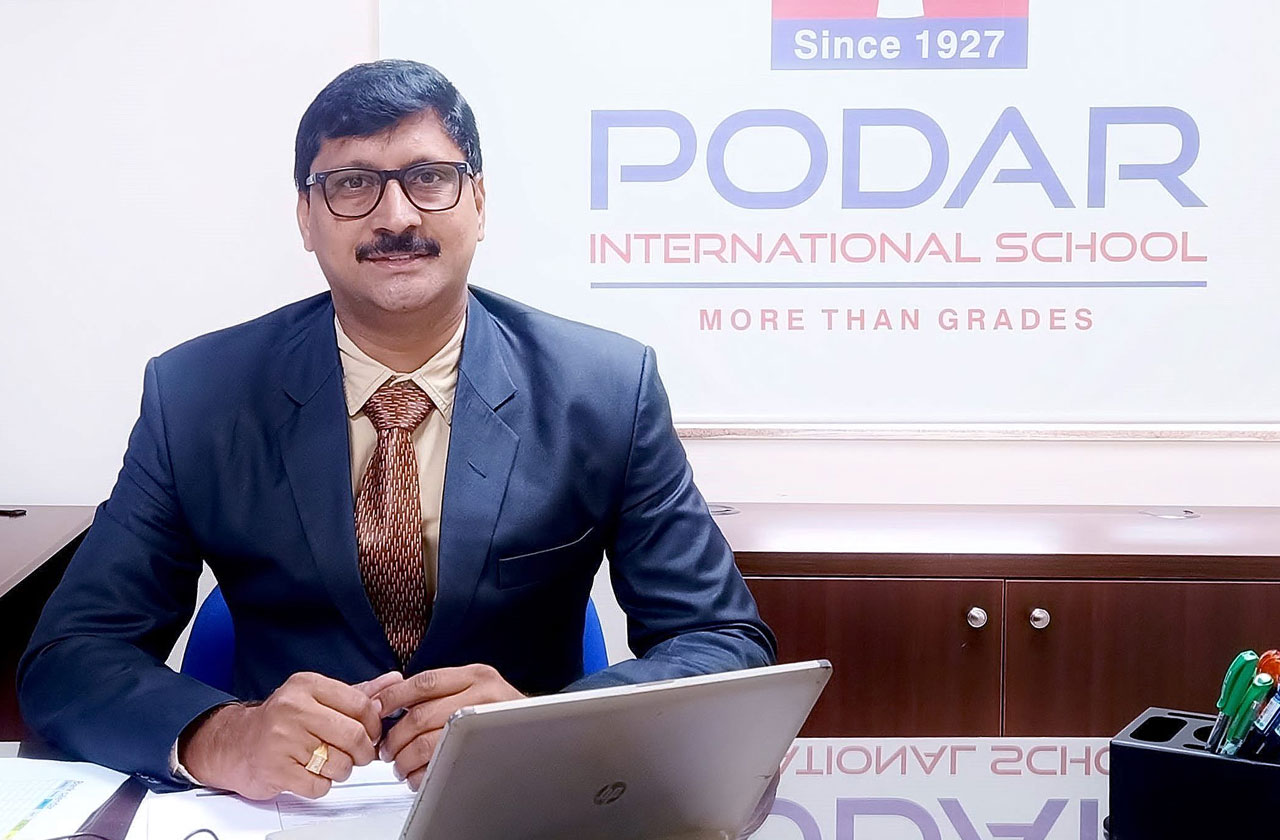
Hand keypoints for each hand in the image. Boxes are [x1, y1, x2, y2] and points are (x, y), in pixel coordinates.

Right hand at [179, 670, 402, 798]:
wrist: (236, 743)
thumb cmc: (281, 720)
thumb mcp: (317, 697)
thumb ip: (358, 692)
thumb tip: (393, 682)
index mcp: (307, 685)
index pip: (362, 705)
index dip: (374, 725)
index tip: (371, 733)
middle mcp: (293, 708)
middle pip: (354, 736)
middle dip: (362, 752)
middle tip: (356, 755)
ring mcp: (282, 739)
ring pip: (339, 764)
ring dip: (340, 770)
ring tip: (326, 762)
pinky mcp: (275, 769)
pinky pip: (319, 786)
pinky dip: (321, 785)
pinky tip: (309, 773)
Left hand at [375, 664, 524, 788]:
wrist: (540, 733)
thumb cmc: (502, 714)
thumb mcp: (477, 689)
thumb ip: (442, 690)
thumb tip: (391, 699)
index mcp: (475, 675)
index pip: (424, 682)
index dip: (393, 697)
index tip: (376, 711)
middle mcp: (484, 693)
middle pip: (421, 715)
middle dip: (395, 737)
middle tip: (387, 750)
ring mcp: (487, 722)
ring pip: (429, 743)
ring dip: (406, 759)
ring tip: (402, 766)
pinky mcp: (488, 751)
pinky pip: (444, 764)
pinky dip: (423, 775)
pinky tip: (420, 776)